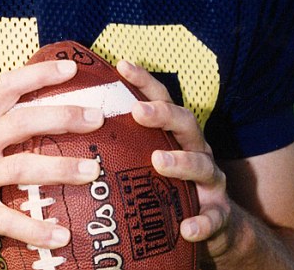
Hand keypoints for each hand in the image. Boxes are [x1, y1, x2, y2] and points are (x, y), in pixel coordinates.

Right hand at [0, 59, 103, 253]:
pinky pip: (8, 221)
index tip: (70, 68)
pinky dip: (36, 228)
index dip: (39, 73)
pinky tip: (60, 235)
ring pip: (23, 166)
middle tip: (97, 117)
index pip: (8, 86)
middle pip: (24, 120)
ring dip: (61, 169)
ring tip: (93, 172)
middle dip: (63, 116)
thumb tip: (38, 113)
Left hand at [116, 60, 233, 259]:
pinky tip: (187, 228)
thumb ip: (124, 143)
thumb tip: (75, 125)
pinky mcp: (219, 214)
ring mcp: (211, 181)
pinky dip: (201, 222)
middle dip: (162, 114)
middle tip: (137, 111)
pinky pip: (213, 218)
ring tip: (158, 161)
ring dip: (181, 161)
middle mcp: (197, 149)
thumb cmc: (170, 186)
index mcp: (176, 133)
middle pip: (185, 122)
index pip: (161, 99)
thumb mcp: (149, 160)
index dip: (144, 81)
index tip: (121, 65)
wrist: (217, 227)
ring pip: (201, 165)